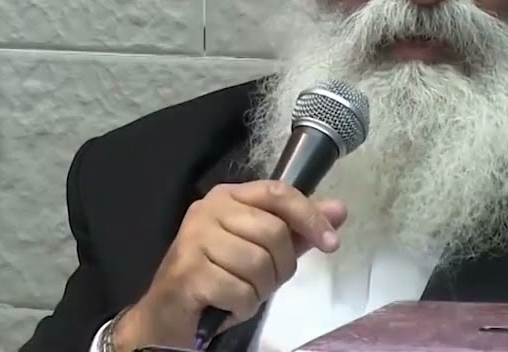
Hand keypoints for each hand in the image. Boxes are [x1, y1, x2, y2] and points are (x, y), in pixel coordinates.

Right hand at [113, 180, 346, 350]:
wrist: (167, 314)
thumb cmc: (216, 279)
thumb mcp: (261, 252)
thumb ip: (297, 231)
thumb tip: (339, 210)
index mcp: (228, 197)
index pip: (278, 193)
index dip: (310, 216)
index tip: (331, 244)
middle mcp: (207, 210)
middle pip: (273, 232)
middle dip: (278, 268)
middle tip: (261, 282)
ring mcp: (194, 239)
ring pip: (258, 264)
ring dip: (258, 290)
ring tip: (239, 293)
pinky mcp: (187, 271)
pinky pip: (240, 291)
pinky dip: (241, 307)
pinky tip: (225, 305)